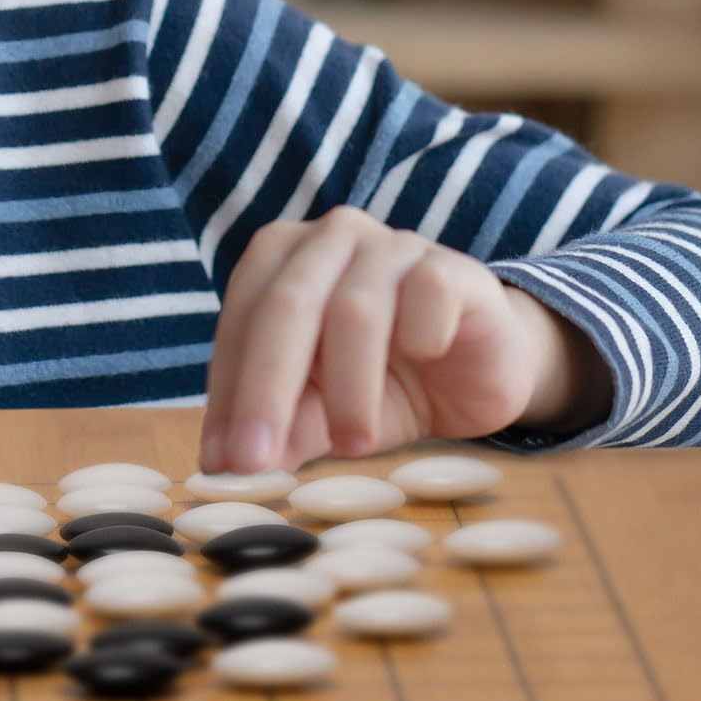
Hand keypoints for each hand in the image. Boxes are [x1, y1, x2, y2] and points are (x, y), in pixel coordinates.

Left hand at [196, 208, 554, 473]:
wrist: (478, 372)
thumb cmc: (385, 382)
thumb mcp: (325, 411)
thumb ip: (282, 425)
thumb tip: (227, 462)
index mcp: (280, 257)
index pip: (240, 322)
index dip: (228, 393)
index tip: (222, 462)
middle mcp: (329, 238)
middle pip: (285, 306)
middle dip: (265, 389)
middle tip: (254, 460)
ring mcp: (390, 245)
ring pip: (353, 310)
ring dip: (348, 387)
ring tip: (351, 444)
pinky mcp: (449, 266)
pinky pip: (427, 294)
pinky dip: (420, 336)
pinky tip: (425, 359)